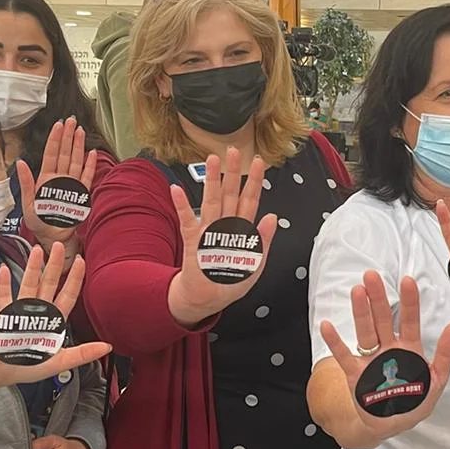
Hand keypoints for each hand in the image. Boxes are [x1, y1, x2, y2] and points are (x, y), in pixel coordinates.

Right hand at [0, 242, 111, 403]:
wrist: (2, 372)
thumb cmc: (30, 366)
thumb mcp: (61, 362)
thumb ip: (82, 354)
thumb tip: (107, 348)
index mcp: (54, 321)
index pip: (68, 295)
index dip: (75, 278)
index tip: (81, 261)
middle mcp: (39, 311)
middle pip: (49, 283)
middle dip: (55, 264)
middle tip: (59, 244)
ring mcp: (20, 311)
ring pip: (28, 284)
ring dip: (32, 268)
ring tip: (37, 250)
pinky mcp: (3, 315)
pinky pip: (3, 296)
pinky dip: (3, 283)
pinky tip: (4, 269)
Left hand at [17, 117, 98, 248]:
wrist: (51, 236)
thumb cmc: (37, 221)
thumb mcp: (26, 203)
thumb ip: (26, 182)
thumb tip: (20, 162)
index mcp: (45, 179)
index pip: (51, 154)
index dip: (55, 139)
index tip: (59, 125)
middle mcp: (59, 178)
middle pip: (65, 153)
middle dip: (68, 136)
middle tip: (72, 120)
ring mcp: (70, 185)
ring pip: (75, 160)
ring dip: (78, 146)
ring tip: (80, 131)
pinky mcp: (80, 194)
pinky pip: (86, 177)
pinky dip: (90, 165)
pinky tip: (91, 153)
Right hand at [167, 147, 278, 326]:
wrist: (207, 298)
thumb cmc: (230, 281)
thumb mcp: (254, 265)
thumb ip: (262, 241)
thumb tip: (272, 217)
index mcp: (242, 230)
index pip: (250, 200)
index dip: (255, 181)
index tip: (259, 163)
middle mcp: (225, 225)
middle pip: (230, 193)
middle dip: (233, 172)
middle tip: (234, 150)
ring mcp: (208, 230)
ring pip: (211, 200)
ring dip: (211, 180)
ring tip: (212, 161)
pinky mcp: (193, 240)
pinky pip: (187, 220)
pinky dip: (182, 205)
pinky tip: (177, 189)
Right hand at [318, 271, 449, 443]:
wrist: (389, 425)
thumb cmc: (413, 402)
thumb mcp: (436, 379)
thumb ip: (446, 354)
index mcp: (409, 348)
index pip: (410, 320)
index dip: (409, 301)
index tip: (407, 281)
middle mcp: (388, 349)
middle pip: (383, 319)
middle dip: (378, 297)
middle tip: (372, 276)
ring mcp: (370, 360)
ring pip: (365, 331)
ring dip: (361, 312)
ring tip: (357, 292)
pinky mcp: (355, 374)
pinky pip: (344, 356)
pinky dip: (335, 342)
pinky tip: (327, 326)